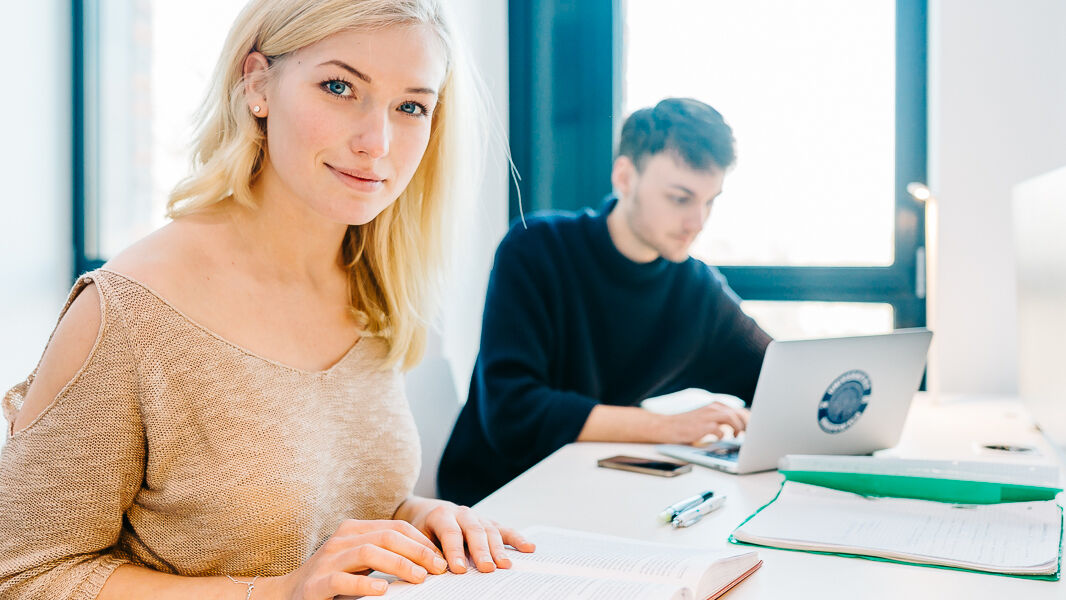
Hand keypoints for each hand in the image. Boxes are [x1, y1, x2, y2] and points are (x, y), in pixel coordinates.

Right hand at [266, 519, 448, 598]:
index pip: (396, 527)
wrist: (289, 594)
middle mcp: (341, 539)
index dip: (422, 542)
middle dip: (417, 552)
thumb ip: (385, 556)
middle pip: (387, 537)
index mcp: (354, 530)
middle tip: (438, 568)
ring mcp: (328, 560)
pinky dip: (365, 584)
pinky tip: (383, 591)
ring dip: (399, 565)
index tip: (441, 558)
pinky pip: (343, 580)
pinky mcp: (317, 583)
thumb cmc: (333, 579)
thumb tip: (426, 563)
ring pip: (369, 552)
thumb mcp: (361, 562)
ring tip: (419, 578)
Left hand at [394, 496, 535, 573]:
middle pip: (474, 531)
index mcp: (441, 515)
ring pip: (490, 531)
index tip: (458, 569)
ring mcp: (477, 517)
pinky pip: (504, 530)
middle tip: (486, 568)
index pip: (450, 533)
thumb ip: (428, 551)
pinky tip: (528, 548)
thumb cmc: (422, 529)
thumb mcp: (417, 538)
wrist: (425, 512)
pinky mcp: (488, 523)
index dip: (455, 551)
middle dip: (481, 551)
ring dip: (499, 549)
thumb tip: (437, 569)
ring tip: (505, 565)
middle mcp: (462, 513)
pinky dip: (517, 539)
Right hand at [659, 401, 749, 444]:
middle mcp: (713, 408)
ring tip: (738, 436)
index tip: (755, 429)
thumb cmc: (687, 425)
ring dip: (738, 428)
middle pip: (739, 413)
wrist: (666, 426)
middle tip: (752, 435)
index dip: (750, 420)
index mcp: (716, 406)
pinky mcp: (702, 426)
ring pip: (732, 418)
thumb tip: (740, 429)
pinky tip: (722, 438)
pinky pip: (720, 430)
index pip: (740, 411)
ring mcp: (708, 416)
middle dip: (748, 424)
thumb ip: (721, 421)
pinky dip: (724, 435)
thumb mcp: (706, 419)